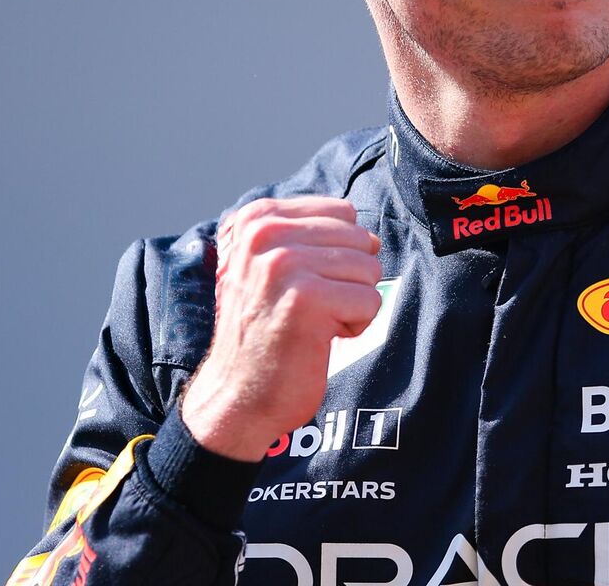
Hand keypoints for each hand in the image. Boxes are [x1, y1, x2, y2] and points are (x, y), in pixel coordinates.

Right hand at [179, 196, 382, 461]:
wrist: (236, 395)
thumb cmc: (262, 332)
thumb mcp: (268, 266)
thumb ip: (310, 238)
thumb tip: (372, 237)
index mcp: (255, 218)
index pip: (341, 212)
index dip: (338, 253)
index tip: (303, 284)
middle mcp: (263, 233)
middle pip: (359, 240)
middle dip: (347, 280)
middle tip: (308, 309)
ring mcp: (284, 264)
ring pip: (368, 269)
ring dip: (350, 304)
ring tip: (312, 323)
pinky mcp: (306, 299)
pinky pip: (370, 301)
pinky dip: (355, 326)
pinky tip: (319, 339)